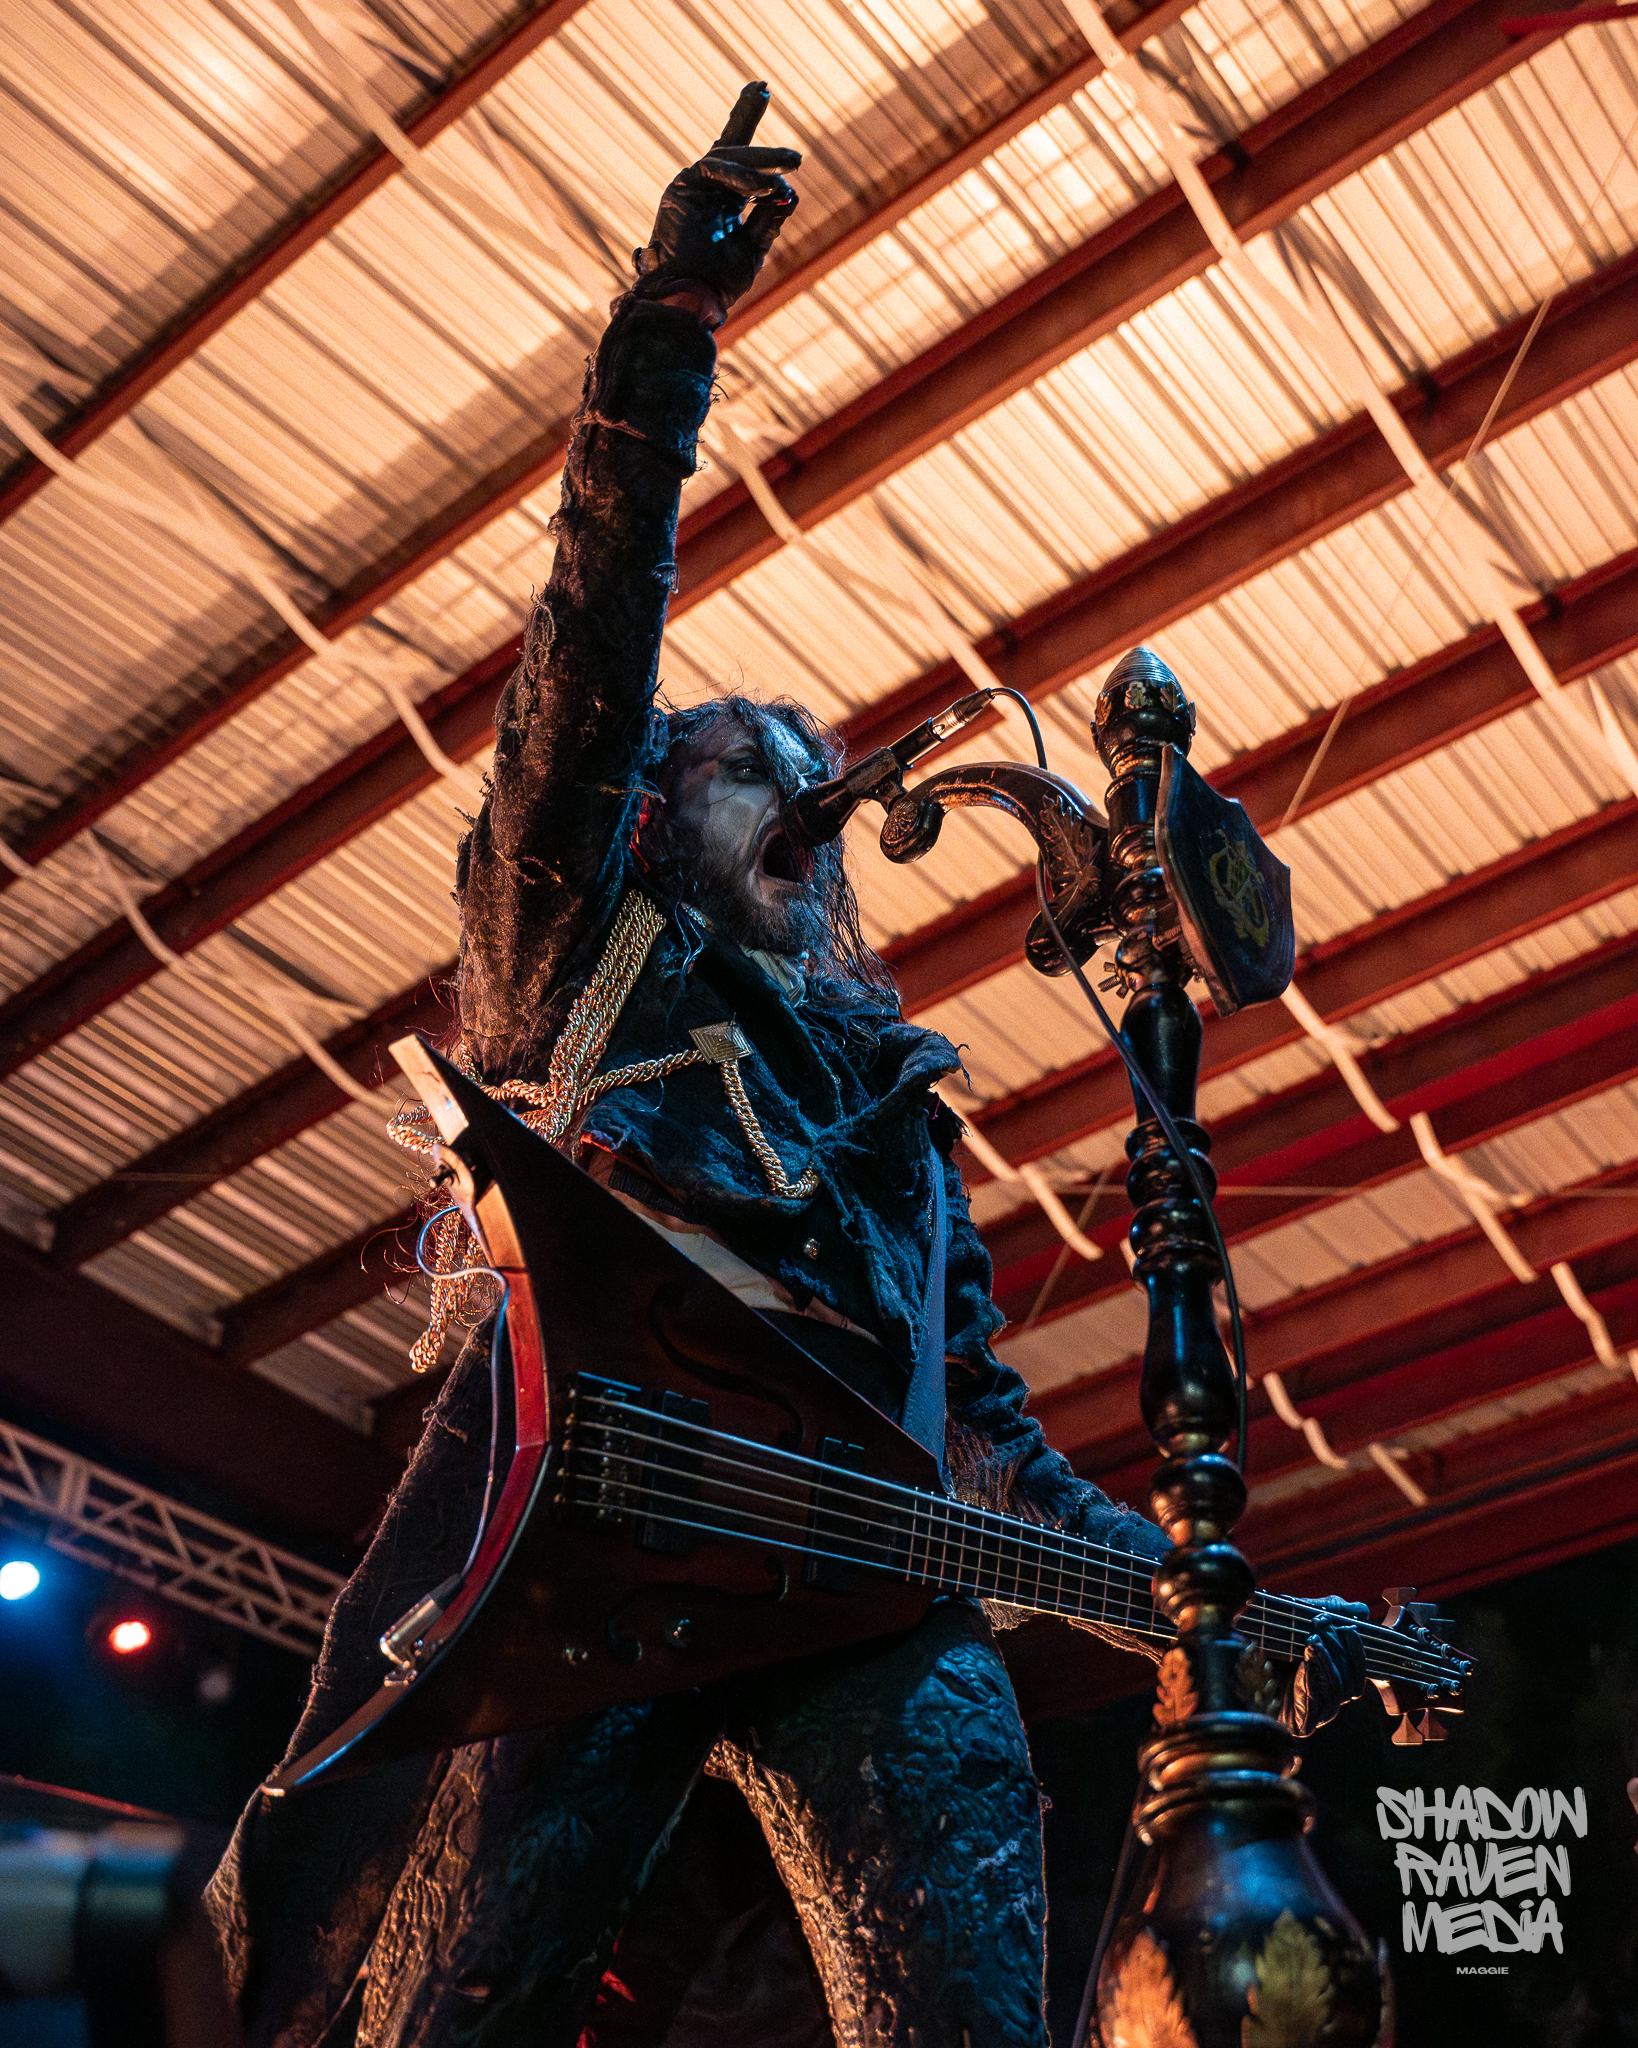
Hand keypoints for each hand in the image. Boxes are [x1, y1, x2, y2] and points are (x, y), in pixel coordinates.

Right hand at [633, 82, 800, 323]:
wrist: (692, 302)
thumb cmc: (719, 283)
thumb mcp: (755, 248)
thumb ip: (769, 218)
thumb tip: (789, 192)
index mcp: (723, 201)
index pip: (740, 159)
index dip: (746, 118)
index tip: (762, 85)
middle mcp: (707, 189)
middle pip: (731, 146)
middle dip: (760, 136)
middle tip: (796, 154)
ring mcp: (692, 187)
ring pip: (728, 157)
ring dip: (762, 164)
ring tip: (789, 168)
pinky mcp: (680, 188)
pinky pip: (713, 167)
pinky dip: (742, 176)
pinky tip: (763, 186)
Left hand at [1279, 1596, 1369, 1735]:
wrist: (1235, 1657)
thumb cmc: (1269, 1638)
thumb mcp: (1301, 1618)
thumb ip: (1331, 1611)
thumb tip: (1362, 1610)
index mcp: (1334, 1678)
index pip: (1358, 1672)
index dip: (1357, 1650)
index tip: (1348, 1626)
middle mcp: (1329, 1698)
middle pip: (1350, 1682)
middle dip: (1338, 1650)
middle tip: (1321, 1624)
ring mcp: (1317, 1712)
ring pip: (1337, 1691)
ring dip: (1326, 1662)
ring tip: (1311, 1641)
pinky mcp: (1302, 1723)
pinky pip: (1318, 1705)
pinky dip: (1313, 1680)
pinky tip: (1305, 1662)